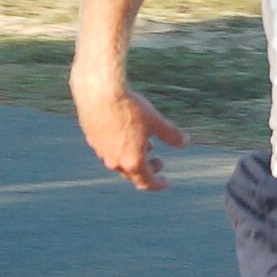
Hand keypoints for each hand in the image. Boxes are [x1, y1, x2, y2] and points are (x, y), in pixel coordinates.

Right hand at [72, 78, 188, 190]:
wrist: (98, 92)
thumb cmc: (129, 108)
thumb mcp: (156, 121)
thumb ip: (171, 135)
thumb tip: (185, 142)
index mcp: (132, 161)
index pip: (147, 182)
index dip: (158, 183)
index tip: (165, 181)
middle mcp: (114, 162)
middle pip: (133, 174)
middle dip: (148, 171)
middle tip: (159, 162)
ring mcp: (100, 152)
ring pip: (119, 162)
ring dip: (134, 158)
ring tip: (147, 146)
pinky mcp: (91, 139)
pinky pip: (108, 151)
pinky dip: (120, 149)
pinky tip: (126, 134)